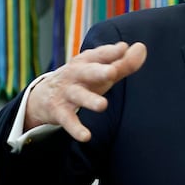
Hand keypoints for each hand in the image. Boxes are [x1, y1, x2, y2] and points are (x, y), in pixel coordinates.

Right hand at [25, 41, 146, 141]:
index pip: (100, 55)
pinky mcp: (59, 111)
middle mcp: (75, 75)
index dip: (110, 52)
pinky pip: (68, 121)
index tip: (123, 49)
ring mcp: (67, 93)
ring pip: (78, 96)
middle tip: (112, 73)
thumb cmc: (81, 81)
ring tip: (102, 105)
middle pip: (87, 72)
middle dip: (98, 71)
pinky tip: (86, 136)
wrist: (43, 96)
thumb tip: (141, 48)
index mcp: (86, 62)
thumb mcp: (100, 72)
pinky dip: (76, 129)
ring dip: (89, 100)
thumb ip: (122, 63)